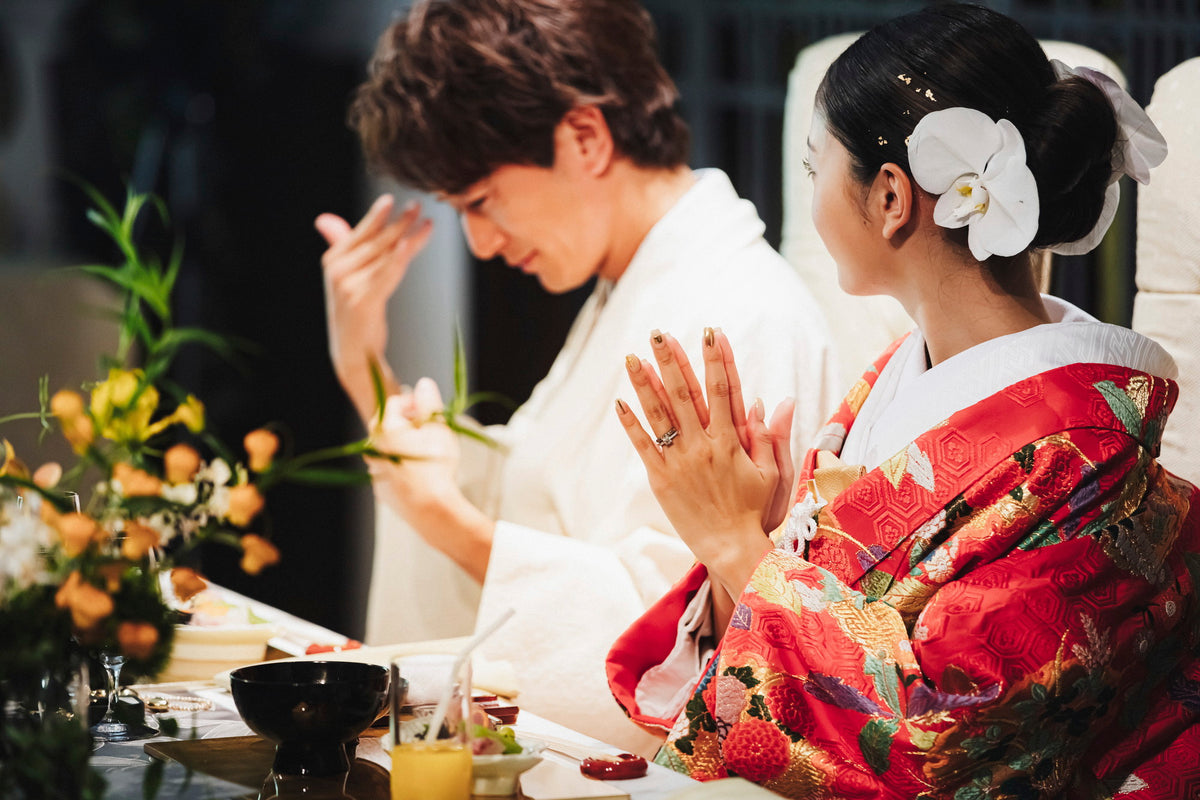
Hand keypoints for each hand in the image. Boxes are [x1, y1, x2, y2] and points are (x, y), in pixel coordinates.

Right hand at [316, 195, 432, 424]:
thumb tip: (324, 219)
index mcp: (333, 260)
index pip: (361, 232)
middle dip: (399, 222)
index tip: (394, 200)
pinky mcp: (363, 301)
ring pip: (386, 256)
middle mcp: (338, 270)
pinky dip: (399, 259)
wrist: (354, 352)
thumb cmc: (356, 311)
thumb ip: (342, 245)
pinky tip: (409, 245)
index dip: (378, 215)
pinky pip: (386, 275)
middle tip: (418, 206)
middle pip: (376, 240)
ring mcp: (349, 286)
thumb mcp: (347, 276)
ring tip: (428, 223)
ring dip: (409, 238)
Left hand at [367, 378, 494, 582]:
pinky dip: (402, 465)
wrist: (432, 510)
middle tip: (430, 429)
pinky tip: (422, 471)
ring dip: (405, 444)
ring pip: (388, 449)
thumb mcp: (437, 427)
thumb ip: (429, 402)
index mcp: (383, 429)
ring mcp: (373, 470)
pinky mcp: (380, 489)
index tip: (430, 409)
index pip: (394, 403)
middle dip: (409, 423)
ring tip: (429, 451)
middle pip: (388, 426)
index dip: (414, 401)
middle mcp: (371, 448)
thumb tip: (424, 383)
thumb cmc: (435, 464)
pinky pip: (390, 469)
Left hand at [616, 329, 794, 595]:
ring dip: (645, 384)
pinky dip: (631, 424)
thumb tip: (777, 399)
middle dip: (672, 360)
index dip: (716, 359)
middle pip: (685, 393)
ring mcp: (680, 461)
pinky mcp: (662, 478)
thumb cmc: (754, 509)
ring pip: (660, 414)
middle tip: (659, 332)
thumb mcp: (772, 471)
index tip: (711, 332)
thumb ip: (770, 434)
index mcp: (731, 440)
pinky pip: (644, 446)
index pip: (723, 389)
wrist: (731, 547)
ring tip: (632, 356)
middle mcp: (704, 445)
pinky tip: (619, 401)